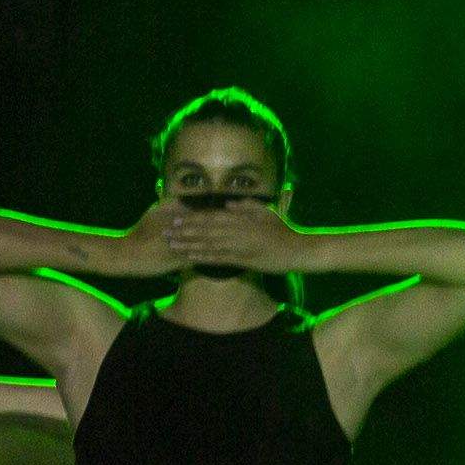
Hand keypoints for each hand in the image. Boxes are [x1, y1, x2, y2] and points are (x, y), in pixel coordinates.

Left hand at [143, 203, 317, 282]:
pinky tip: (189, 258)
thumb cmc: (284, 230)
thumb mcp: (266, 213)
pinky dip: (203, 258)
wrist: (298, 249)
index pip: (212, 216)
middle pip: (205, 229)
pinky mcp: (243, 260)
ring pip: (208, 244)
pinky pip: (219, 259)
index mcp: (242, 218)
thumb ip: (247, 206)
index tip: (177, 216)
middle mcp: (237, 230)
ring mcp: (239, 246)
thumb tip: (228, 203)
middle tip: (165, 231)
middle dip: (184, 230)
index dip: (193, 217)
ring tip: (171, 244)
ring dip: (188, 244)